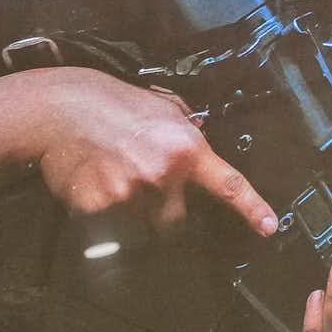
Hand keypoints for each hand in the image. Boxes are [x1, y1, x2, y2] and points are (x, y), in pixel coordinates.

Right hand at [24, 67, 278, 234]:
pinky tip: (93, 189)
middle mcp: (164, 176)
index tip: (270, 228)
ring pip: (143, 229)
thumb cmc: (113, 102)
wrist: (60, 110)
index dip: (252, 209)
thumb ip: (188, 133)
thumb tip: (203, 145)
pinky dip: (102, 217)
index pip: (229, 185)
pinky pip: (107, 229)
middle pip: (177, 222)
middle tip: (144, 194)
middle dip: (165, 215)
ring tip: (115, 187)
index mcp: (187, 150)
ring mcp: (130, 196)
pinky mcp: (98, 209)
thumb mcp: (164, 108)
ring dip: (134, 219)